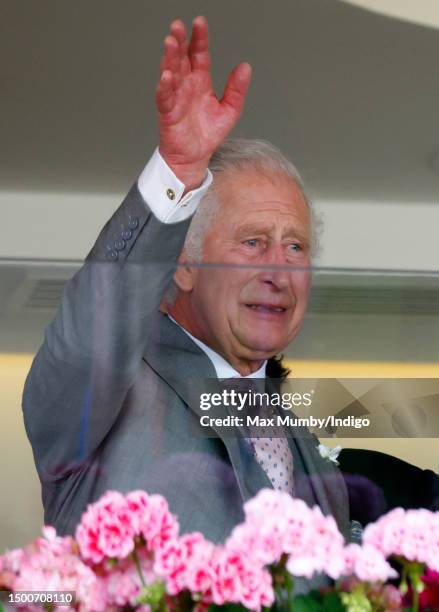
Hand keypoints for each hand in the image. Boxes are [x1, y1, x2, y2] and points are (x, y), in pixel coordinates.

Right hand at [156, 16, 251, 190]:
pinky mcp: (168, 112)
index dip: (199, 39)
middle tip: (178, 26)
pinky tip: (167, 75)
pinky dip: (165, 86)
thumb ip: (237, 89)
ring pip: (171, 73)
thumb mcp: (229, 110)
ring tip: (170, 42)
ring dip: (169, 57)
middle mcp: (186, 86)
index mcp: (201, 82)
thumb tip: (245, 67)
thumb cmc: (207, 134)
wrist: (195, 157)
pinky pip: (164, 97)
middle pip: (181, 59)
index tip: (199, 23)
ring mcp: (176, 97)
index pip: (199, 55)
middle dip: (179, 41)